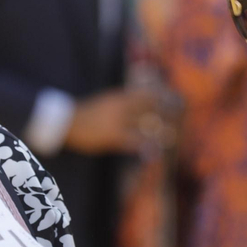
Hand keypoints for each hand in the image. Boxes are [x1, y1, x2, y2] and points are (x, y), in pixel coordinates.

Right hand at [65, 87, 179, 155]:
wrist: (66, 121)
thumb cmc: (87, 112)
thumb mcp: (106, 100)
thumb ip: (123, 100)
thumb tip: (141, 100)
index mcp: (119, 96)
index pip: (147, 94)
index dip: (164, 98)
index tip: (177, 103)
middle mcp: (121, 106)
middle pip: (150, 107)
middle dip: (167, 114)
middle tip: (180, 120)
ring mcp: (116, 121)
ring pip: (145, 124)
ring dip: (160, 131)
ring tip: (173, 137)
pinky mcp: (111, 136)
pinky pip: (132, 141)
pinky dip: (145, 146)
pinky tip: (154, 152)